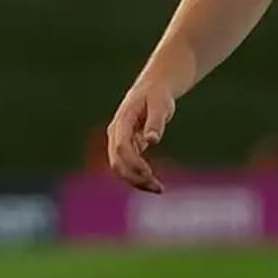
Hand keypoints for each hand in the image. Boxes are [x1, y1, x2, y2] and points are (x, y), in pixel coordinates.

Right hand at [106, 77, 175, 192]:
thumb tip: (152, 140)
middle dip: (134, 177)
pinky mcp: (127, 147)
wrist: (153, 89)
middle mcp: (116, 133)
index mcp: (122, 121)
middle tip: (157, 187)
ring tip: (159, 189)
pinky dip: (139, 176)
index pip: (121, 147)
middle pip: (117, 162)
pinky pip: (129, 166)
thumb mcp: (160, 104)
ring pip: (121, 167)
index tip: (149, 173)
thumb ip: (156, 121)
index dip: (132, 162)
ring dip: (137, 180)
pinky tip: (154, 184)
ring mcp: (119, 141)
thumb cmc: (158, 94)